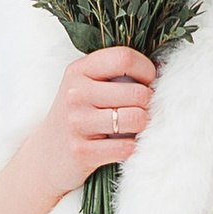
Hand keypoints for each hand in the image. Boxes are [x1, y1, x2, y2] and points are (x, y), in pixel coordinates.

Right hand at [31, 46, 157, 203]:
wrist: (47, 156)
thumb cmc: (79, 115)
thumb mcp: (87, 85)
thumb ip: (117, 73)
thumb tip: (164, 66)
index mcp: (79, 70)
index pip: (124, 58)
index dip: (146, 70)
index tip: (147, 82)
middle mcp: (75, 93)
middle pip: (137, 92)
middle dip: (148, 103)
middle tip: (140, 109)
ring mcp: (77, 123)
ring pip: (136, 119)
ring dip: (142, 125)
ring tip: (133, 126)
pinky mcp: (82, 152)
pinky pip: (127, 147)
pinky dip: (132, 147)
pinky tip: (122, 144)